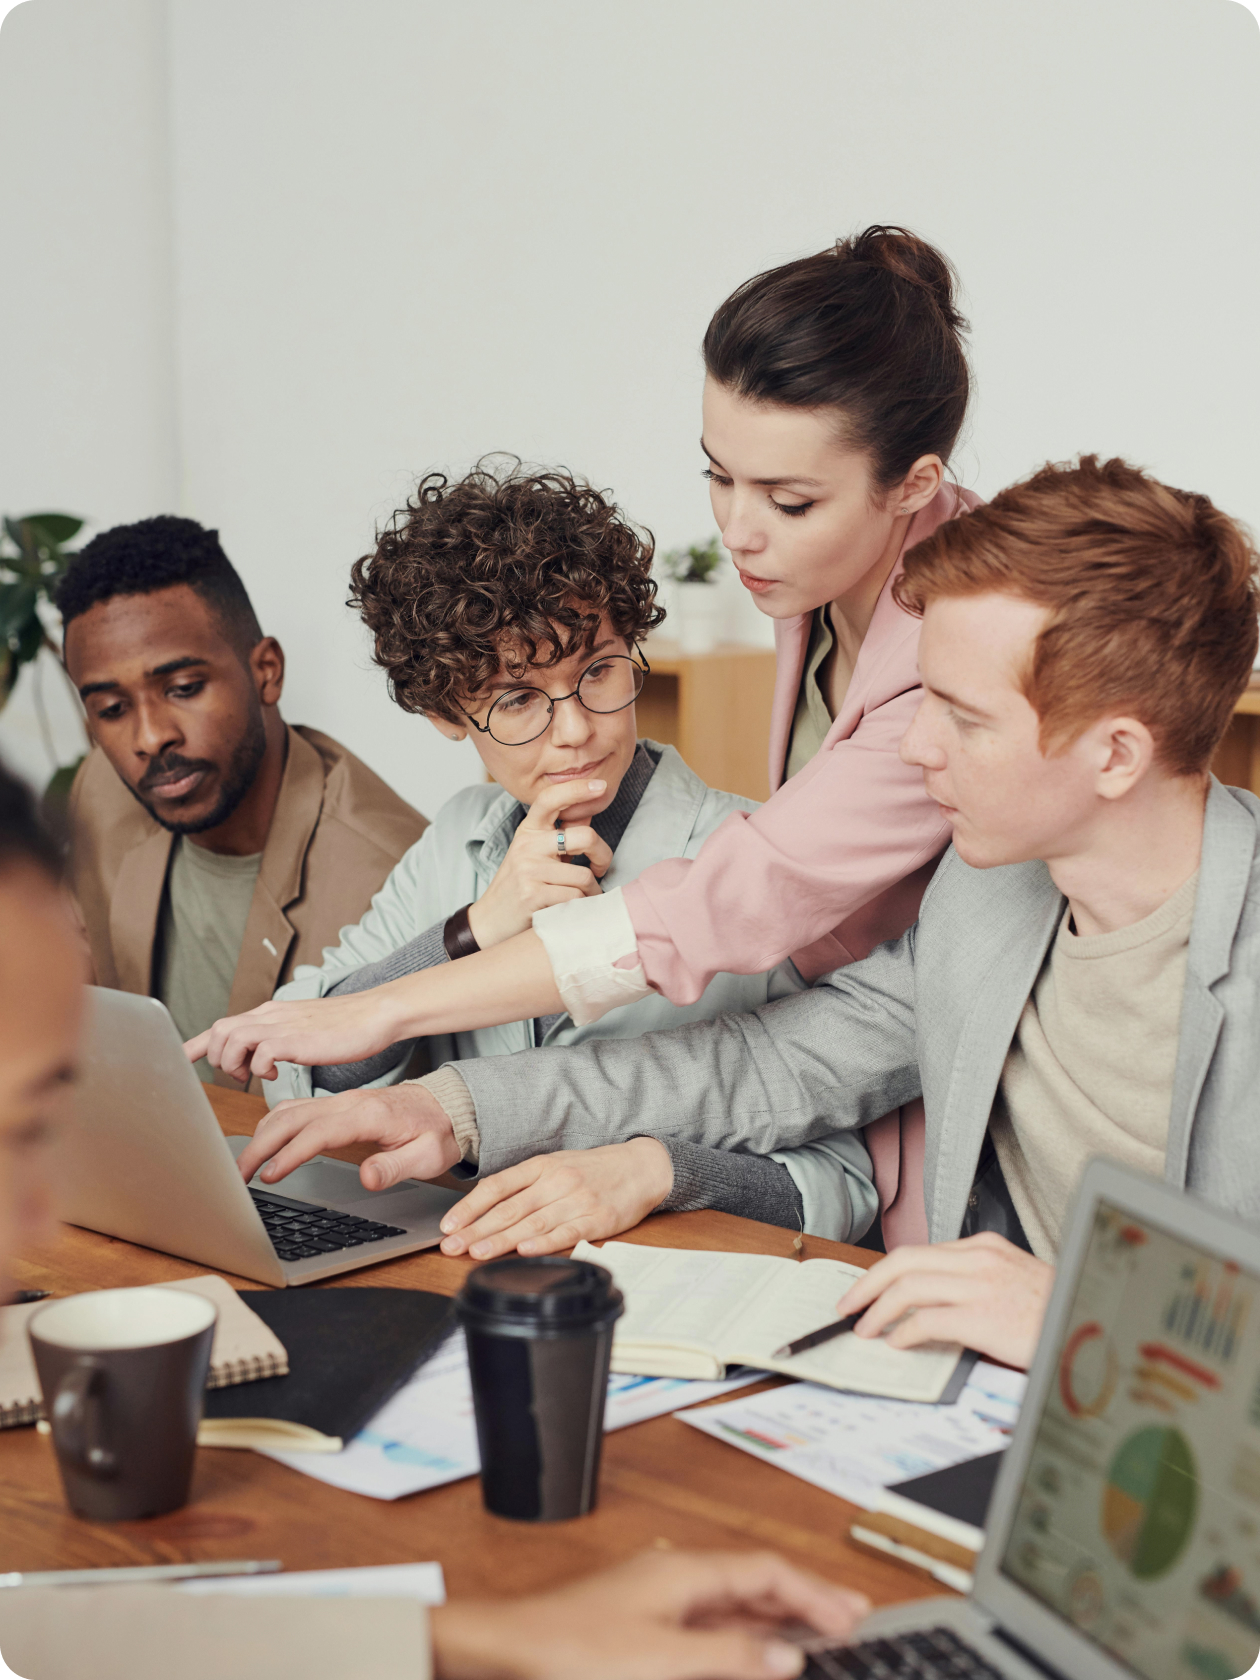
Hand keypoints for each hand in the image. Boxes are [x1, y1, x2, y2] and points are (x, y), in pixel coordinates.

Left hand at [184, 989, 407, 1084]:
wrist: (374, 1015)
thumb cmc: (343, 1027)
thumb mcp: (301, 1030)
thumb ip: (278, 1039)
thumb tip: (261, 1056)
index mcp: (269, 1014)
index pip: (220, 1026)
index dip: (195, 1045)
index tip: (179, 1061)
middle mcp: (269, 1016)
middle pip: (218, 1031)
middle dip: (217, 1058)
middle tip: (239, 1075)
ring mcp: (281, 1025)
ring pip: (231, 1039)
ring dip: (234, 1064)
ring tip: (254, 1076)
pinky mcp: (296, 1038)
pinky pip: (260, 1053)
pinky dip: (259, 1069)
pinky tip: (276, 1074)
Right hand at [235, 1084, 460, 1189]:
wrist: (451, 1106)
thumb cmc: (439, 1131)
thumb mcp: (428, 1155)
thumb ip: (396, 1167)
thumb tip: (366, 1177)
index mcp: (368, 1114)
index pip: (318, 1132)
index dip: (290, 1153)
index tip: (270, 1176)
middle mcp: (349, 1103)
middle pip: (291, 1117)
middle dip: (260, 1145)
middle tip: (239, 1175)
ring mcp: (341, 1102)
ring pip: (288, 1110)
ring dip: (262, 1135)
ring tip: (244, 1165)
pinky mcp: (337, 1106)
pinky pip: (296, 1110)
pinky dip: (273, 1125)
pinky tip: (265, 1143)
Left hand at [430, 1548, 870, 1679]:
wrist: (506, 1654)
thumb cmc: (572, 1651)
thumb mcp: (666, 1660)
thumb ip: (732, 1655)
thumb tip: (787, 1655)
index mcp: (683, 1571)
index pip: (766, 1571)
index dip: (814, 1593)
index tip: (852, 1615)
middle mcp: (672, 1575)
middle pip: (752, 1580)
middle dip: (802, 1598)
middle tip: (848, 1618)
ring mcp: (654, 1598)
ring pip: (731, 1601)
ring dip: (773, 1617)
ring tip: (812, 1635)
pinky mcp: (638, 1625)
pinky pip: (706, 1622)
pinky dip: (739, 1634)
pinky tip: (748, 1654)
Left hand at [438, 1139, 673, 1258]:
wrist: (641, 1167)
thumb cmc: (594, 1169)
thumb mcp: (556, 1164)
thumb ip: (524, 1185)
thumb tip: (486, 1207)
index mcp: (542, 1166)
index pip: (498, 1186)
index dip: (470, 1206)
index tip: (448, 1224)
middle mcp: (556, 1181)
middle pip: (510, 1208)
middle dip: (477, 1229)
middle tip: (452, 1246)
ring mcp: (577, 1200)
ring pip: (533, 1223)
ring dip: (502, 1240)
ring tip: (477, 1252)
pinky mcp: (598, 1219)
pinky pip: (567, 1232)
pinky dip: (545, 1243)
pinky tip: (525, 1251)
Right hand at [467, 777, 611, 949]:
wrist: (491, 921)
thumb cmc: (520, 886)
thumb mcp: (535, 855)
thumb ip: (560, 835)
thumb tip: (587, 811)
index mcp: (528, 831)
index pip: (550, 798)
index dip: (577, 788)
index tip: (600, 786)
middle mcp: (527, 846)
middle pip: (585, 836)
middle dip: (603, 855)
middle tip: (601, 868)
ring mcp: (529, 870)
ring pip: (585, 875)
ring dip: (592, 891)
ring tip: (583, 897)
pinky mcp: (533, 894)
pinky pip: (576, 897)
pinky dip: (582, 906)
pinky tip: (573, 909)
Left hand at [836, 1233, 1053, 1369]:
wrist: (1093, 1325)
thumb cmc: (1056, 1312)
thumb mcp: (1012, 1281)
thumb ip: (973, 1283)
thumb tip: (931, 1305)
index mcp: (984, 1247)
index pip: (919, 1252)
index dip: (886, 1272)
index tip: (868, 1290)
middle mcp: (978, 1258)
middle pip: (903, 1261)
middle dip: (867, 1283)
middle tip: (848, 1306)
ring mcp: (980, 1285)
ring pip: (907, 1286)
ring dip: (877, 1309)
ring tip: (865, 1329)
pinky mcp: (983, 1316)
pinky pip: (927, 1319)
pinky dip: (904, 1332)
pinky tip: (897, 1343)